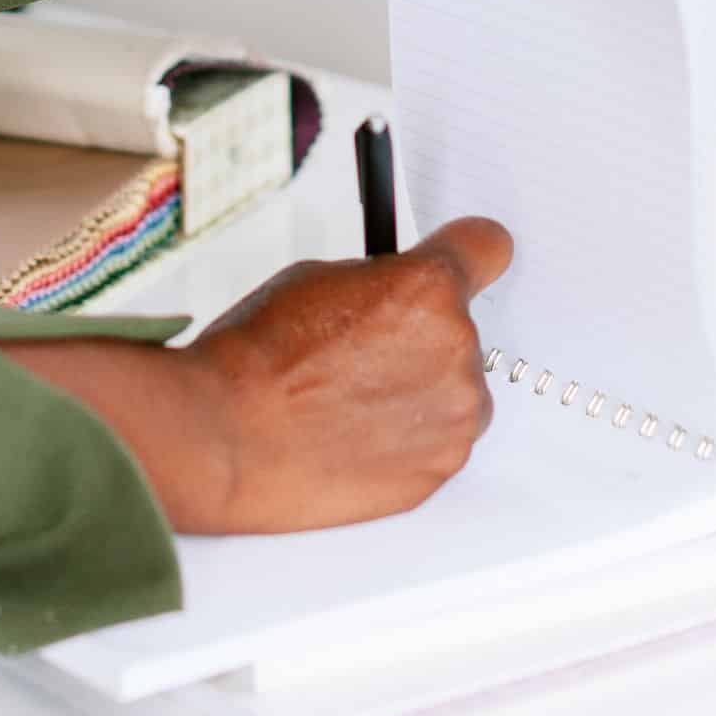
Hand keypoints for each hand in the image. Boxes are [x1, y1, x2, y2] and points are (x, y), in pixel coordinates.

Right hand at [176, 216, 513, 531]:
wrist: (227, 436)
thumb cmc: (257, 360)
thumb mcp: (315, 278)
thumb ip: (381, 283)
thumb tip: (397, 291)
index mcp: (427, 288)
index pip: (488, 247)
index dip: (468, 253)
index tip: (464, 262)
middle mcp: (456, 349)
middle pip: (460, 329)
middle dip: (421, 336)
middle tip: (362, 354)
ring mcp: (454, 416)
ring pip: (454, 391)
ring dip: (420, 392)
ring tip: (352, 404)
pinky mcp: (440, 468)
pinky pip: (439, 441)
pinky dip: (408, 440)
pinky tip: (357, 438)